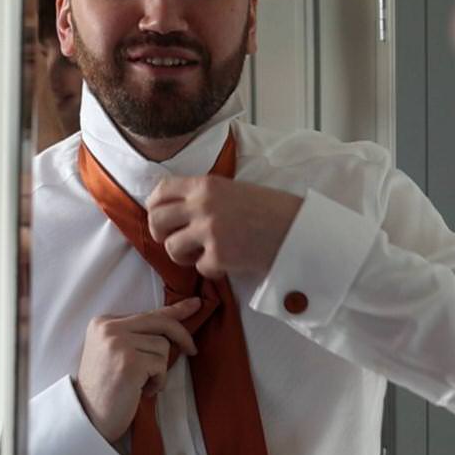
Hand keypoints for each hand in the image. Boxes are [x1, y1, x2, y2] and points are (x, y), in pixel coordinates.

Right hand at [73, 299, 199, 439]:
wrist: (89, 417)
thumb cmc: (107, 388)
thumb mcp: (117, 354)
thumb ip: (139, 336)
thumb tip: (175, 323)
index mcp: (103, 323)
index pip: (147, 313)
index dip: (174, 310)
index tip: (195, 304)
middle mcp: (108, 328)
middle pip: (160, 323)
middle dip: (182, 336)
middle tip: (192, 350)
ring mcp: (118, 343)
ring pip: (162, 346)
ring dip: (159, 369)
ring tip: (141, 383)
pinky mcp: (129, 362)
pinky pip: (160, 366)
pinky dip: (157, 382)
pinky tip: (141, 391)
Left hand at [146, 175, 303, 279]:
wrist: (299, 229)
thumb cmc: (270, 210)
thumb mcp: (233, 190)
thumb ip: (203, 196)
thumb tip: (173, 210)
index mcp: (206, 184)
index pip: (161, 190)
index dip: (155, 206)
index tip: (161, 216)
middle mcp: (203, 205)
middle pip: (156, 220)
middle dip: (161, 234)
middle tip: (176, 240)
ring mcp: (210, 231)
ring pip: (171, 248)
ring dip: (184, 256)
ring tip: (202, 254)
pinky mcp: (219, 255)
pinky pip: (199, 268)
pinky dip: (212, 270)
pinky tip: (229, 262)